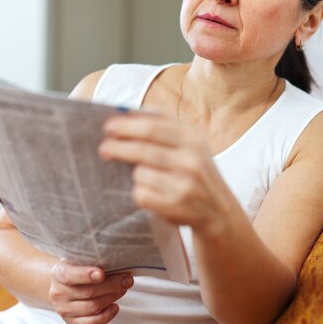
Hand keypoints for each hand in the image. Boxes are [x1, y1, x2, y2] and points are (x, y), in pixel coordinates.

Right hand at [49, 262, 133, 323]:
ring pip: (92, 307)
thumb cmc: (75, 269)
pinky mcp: (71, 321)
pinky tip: (115, 307)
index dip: (86, 275)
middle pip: (88, 292)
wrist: (59, 284)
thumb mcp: (78, 260)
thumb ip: (92, 262)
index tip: (102, 273)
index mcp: (58, 273)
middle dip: (111, 285)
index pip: (70, 275)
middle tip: (127, 279)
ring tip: (123, 289)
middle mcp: (59, 293)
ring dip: (112, 298)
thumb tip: (118, 263)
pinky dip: (106, 316)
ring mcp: (64, 309)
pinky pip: (91, 323)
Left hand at [98, 113, 229, 233]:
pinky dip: (140, 193)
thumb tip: (125, 112)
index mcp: (193, 138)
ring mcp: (184, 184)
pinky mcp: (176, 206)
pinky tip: (153, 194)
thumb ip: (163, 125)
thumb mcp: (191, 143)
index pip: (153, 126)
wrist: (220, 211)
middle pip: (142, 149)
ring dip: (135, 175)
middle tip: (103, 149)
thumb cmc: (196, 171)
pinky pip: (142, 195)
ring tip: (145, 177)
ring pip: (139, 174)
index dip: (127, 126)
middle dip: (118, 147)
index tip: (108, 127)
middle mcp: (191, 160)